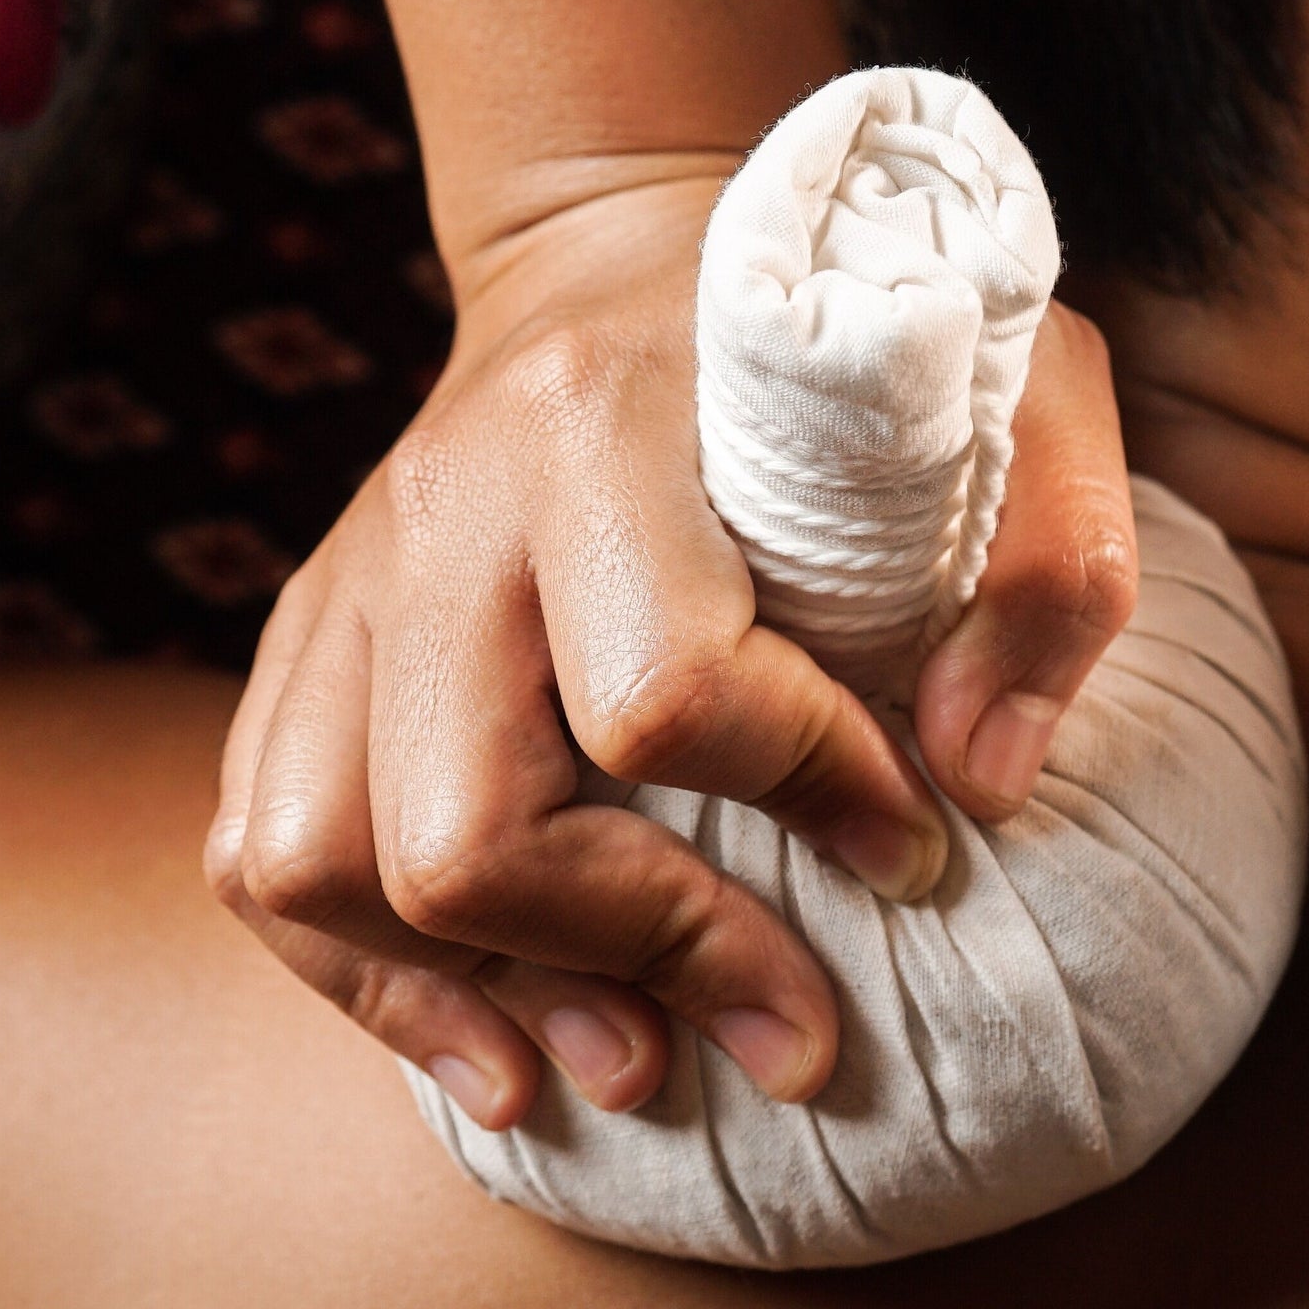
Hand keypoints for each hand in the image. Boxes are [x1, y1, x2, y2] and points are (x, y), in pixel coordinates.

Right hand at [208, 179, 1139, 1131]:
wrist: (627, 243)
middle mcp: (445, 509)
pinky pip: (258, 844)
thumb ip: (1050, 561)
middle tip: (785, 1027)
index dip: (806, 800)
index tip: (911, 849)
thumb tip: (979, 786)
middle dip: (637, 955)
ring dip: (473, 998)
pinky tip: (495, 1049)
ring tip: (629, 1065)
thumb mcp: (1015, 376)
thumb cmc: (839, 329)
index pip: (666, 694)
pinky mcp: (311, 634)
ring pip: (317, 860)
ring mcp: (353, 576)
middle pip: (465, 825)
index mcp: (601, 429)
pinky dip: (364, 978)